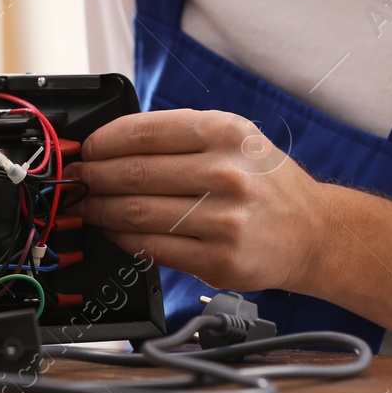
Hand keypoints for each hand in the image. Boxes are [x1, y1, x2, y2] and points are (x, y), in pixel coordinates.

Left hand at [70, 109, 333, 293]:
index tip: (86, 148)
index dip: (103, 142)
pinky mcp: (220, 260)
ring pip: (137, 212)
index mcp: (226, 133)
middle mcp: (226, 173)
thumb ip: (180, 135)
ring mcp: (224, 220)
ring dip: (100, 209)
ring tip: (87, 205)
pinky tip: (113, 229)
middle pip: (134, 173)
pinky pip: (153, 246)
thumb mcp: (235, 137)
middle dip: (94, 176)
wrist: (314, 232)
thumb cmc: (265, 181)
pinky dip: (122, 237)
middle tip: (77, 178)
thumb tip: (111, 142)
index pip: (144, 132)